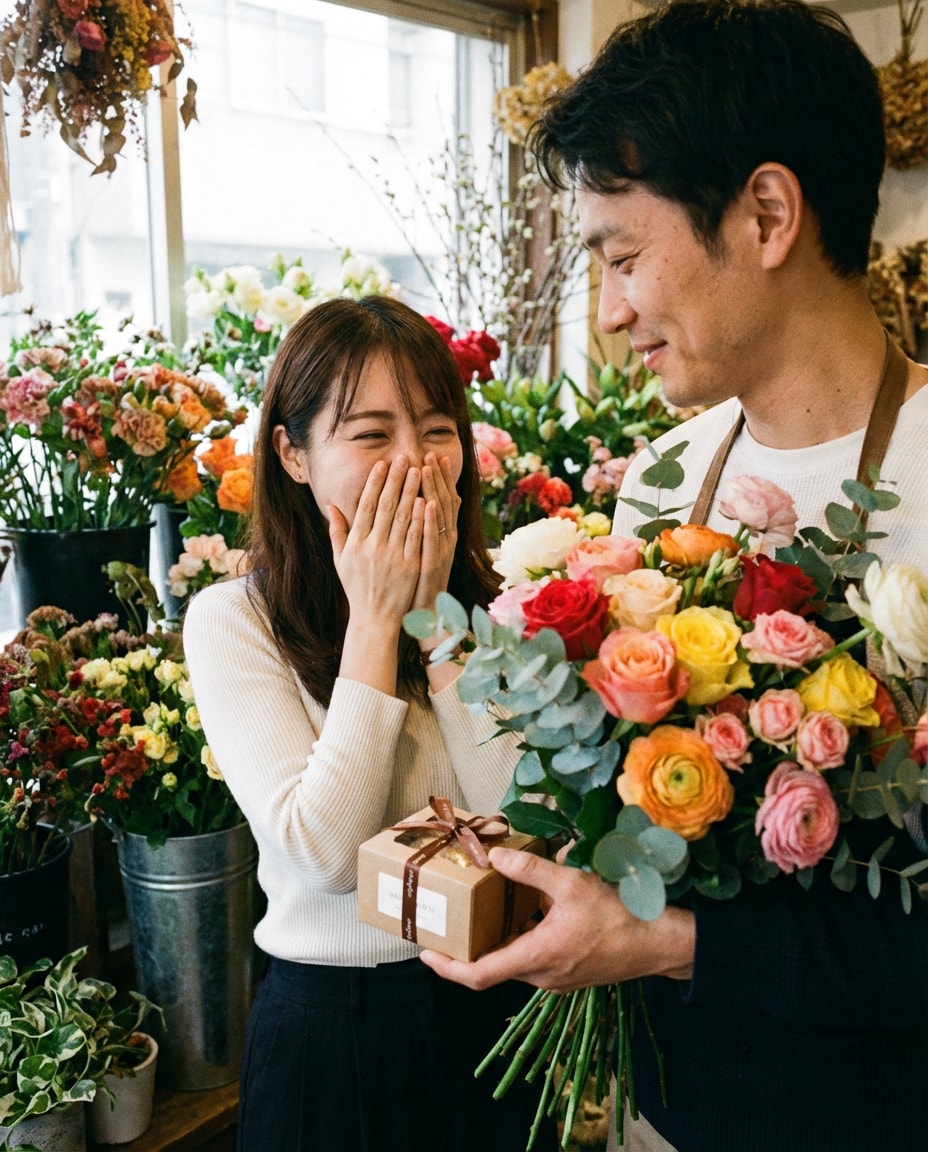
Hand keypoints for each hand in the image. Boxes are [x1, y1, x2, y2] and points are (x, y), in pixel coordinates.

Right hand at [328, 454, 423, 627]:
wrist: (373, 617)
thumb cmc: (357, 587)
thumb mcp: (341, 560)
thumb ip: (337, 532)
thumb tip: (331, 506)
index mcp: (356, 543)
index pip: (367, 506)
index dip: (375, 483)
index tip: (383, 464)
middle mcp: (373, 547)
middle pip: (387, 506)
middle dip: (396, 480)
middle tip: (405, 458)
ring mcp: (392, 557)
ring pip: (404, 518)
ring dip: (412, 492)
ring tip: (419, 471)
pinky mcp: (410, 566)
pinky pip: (417, 538)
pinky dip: (422, 519)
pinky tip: (428, 500)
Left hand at [411, 452, 460, 612]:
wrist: (427, 612)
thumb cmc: (420, 580)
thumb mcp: (423, 551)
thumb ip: (423, 528)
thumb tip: (423, 504)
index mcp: (440, 534)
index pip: (441, 499)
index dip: (439, 479)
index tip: (433, 457)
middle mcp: (445, 539)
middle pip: (442, 502)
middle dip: (436, 478)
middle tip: (430, 454)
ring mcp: (441, 551)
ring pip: (439, 516)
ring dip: (434, 491)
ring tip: (427, 469)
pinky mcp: (434, 563)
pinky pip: (432, 538)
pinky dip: (431, 521)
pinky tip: (428, 504)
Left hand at [419, 847, 695, 992]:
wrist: (662, 944)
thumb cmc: (620, 916)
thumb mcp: (572, 883)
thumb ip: (530, 868)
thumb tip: (495, 855)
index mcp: (537, 958)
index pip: (478, 975)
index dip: (446, 966)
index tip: (425, 952)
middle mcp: (543, 976)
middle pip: (493, 967)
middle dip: (468, 946)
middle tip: (450, 921)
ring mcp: (558, 978)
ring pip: (515, 961)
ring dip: (498, 939)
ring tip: (483, 908)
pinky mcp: (570, 972)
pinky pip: (534, 958)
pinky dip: (521, 938)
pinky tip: (526, 910)